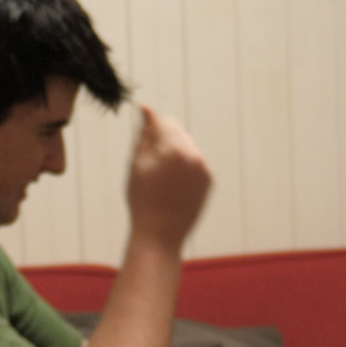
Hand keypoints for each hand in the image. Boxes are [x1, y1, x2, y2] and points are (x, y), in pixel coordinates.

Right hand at [125, 104, 210, 250]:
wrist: (160, 235)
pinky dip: (182, 166)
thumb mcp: (136, 164)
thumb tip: (146, 111)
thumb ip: (143, 134)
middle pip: (177, 132)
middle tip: (146, 159)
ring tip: (158, 175)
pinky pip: (194, 163)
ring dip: (172, 151)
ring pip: (186, 147)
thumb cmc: (142, 201)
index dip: (150, 121)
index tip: (141, 123)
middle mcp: (194, 155)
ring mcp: (204, 168)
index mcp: (175, 149)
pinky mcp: (208, 181)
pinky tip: (169, 184)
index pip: (164, 121)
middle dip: (162, 138)